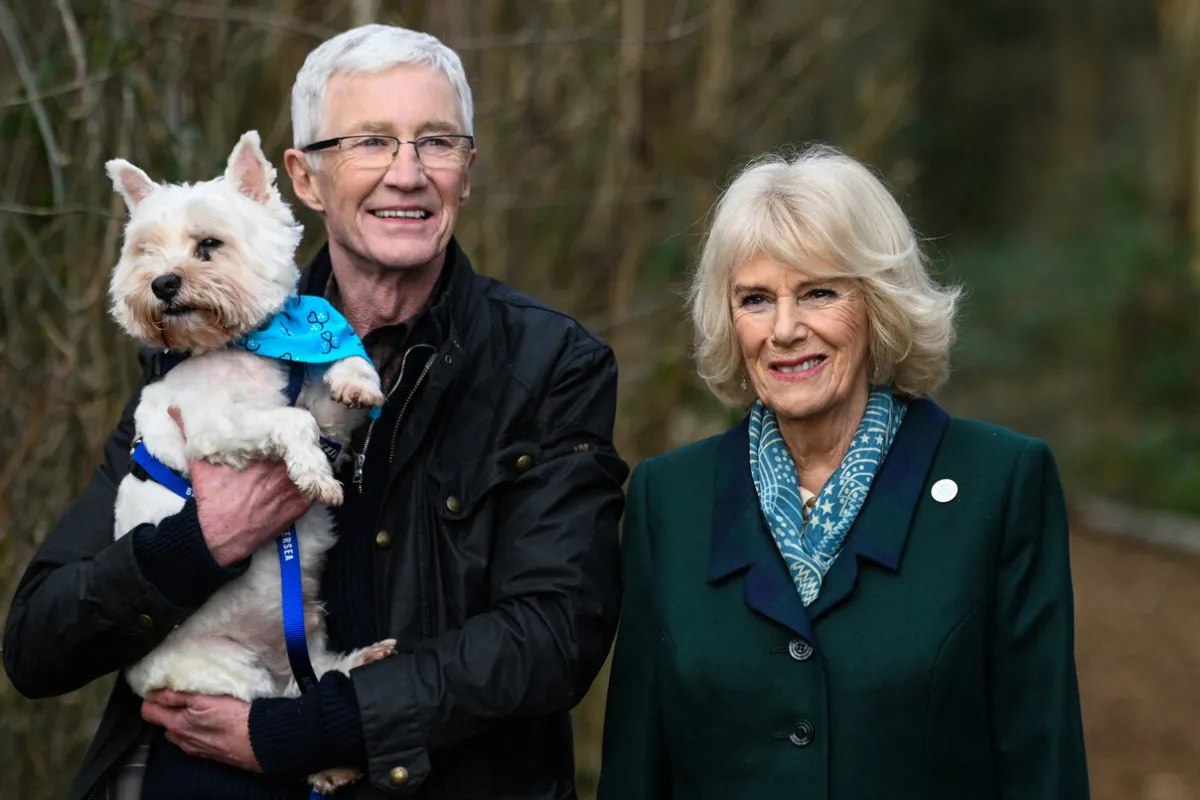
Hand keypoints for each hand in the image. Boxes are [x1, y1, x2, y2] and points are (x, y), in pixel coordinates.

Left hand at [141, 690, 260, 771]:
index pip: (148, 712)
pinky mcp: (208, 753)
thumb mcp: (205, 700)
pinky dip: (198, 729)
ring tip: (201, 707)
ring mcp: (194, 748)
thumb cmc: (234, 718)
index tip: (160, 688)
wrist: (259, 741)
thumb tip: (156, 692)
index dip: (151, 698)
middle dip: (169, 710)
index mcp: (176, 725)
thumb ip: (178, 696)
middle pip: (164, 722)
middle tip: (184, 695)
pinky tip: (213, 722)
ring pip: (180, 732)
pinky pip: (194, 739)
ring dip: (184, 721)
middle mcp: (181, 740)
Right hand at [169, 407, 311, 566]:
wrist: (219, 537)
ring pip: (315, 465)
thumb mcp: (201, 462)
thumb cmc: (212, 498)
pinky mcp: (301, 506)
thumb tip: (173, 408)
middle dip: (305, 440)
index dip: (294, 422)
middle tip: (302, 436)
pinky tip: (308, 479)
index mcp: (264, 453)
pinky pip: (317, 489)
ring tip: (308, 456)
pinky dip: (314, 483)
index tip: (294, 419)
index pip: (291, 428)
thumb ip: (190, 431)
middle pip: (306, 445)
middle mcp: (284, 468)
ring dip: (312, 460)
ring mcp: (295, 488)